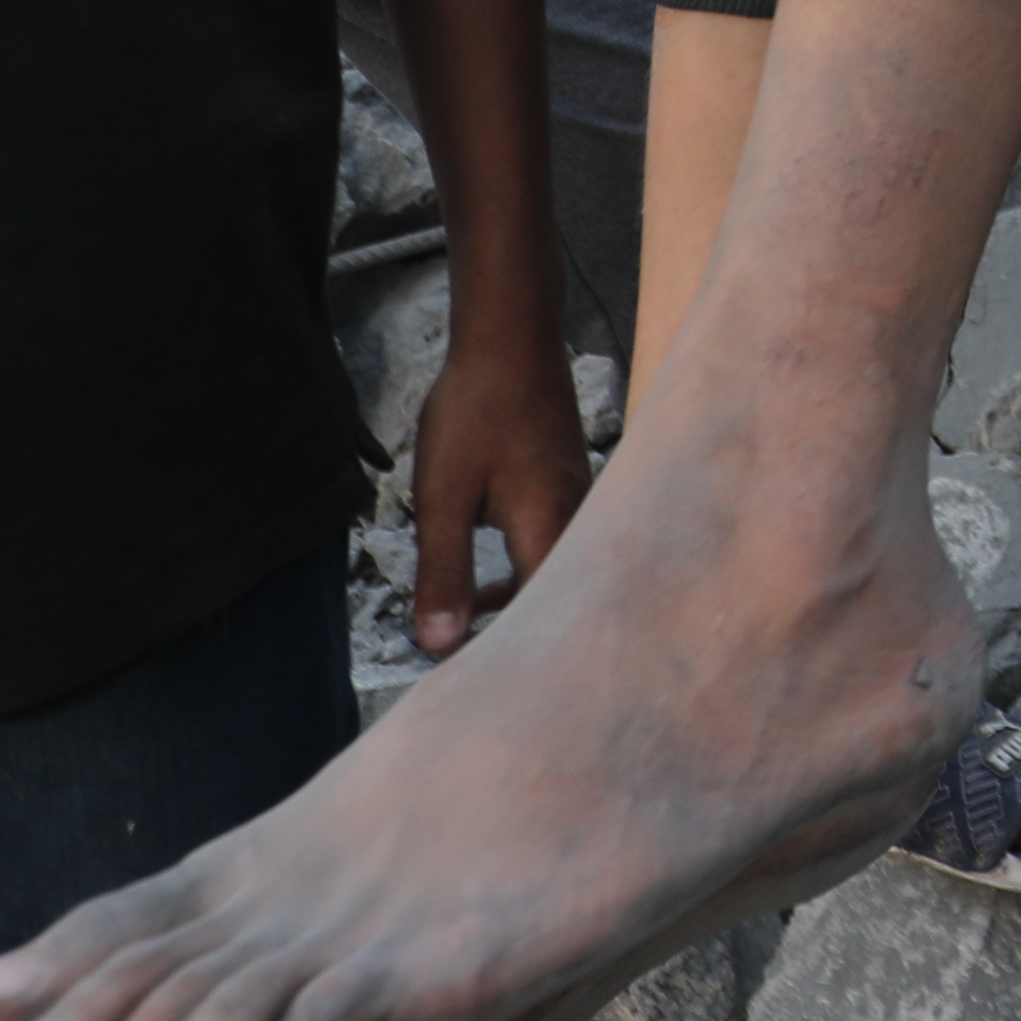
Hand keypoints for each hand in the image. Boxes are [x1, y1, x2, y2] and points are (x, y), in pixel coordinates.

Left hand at [405, 320, 594, 657]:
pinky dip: (523, 577)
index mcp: (551, 530)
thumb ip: (442, 573)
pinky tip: (489, 580)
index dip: (503, 657)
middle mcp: (580, 522)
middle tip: (470, 667)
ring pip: (556, 577)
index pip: (537, 619)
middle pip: (556, 603)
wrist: (510, 336)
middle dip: (514, 640)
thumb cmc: (477, 408)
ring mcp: (581, 504)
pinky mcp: (570, 491)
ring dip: (517, 609)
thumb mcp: (442, 496)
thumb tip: (438, 644)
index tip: (467, 684)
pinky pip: (555, 552)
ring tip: (472, 632)